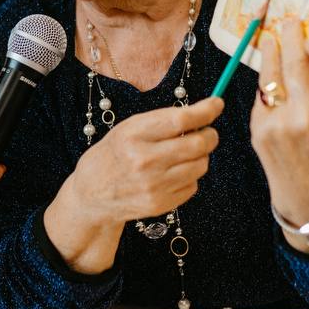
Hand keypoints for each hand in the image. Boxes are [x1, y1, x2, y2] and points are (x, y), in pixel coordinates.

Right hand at [67, 97, 222, 228]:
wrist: (91, 194)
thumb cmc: (114, 154)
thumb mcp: (129, 128)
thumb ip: (163, 121)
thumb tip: (204, 113)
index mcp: (134, 134)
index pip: (181, 119)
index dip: (206, 110)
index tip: (217, 104)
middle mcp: (144, 160)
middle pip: (197, 144)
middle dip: (210, 135)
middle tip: (208, 132)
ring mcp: (154, 185)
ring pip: (200, 165)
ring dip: (201, 156)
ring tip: (185, 154)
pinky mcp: (161, 204)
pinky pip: (193, 185)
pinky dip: (190, 176)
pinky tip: (173, 173)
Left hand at [251, 19, 308, 228]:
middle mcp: (308, 115)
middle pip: (296, 61)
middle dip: (292, 36)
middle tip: (290, 22)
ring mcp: (280, 123)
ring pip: (272, 74)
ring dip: (272, 51)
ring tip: (273, 38)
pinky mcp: (260, 130)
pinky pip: (263, 96)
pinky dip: (267, 82)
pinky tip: (269, 72)